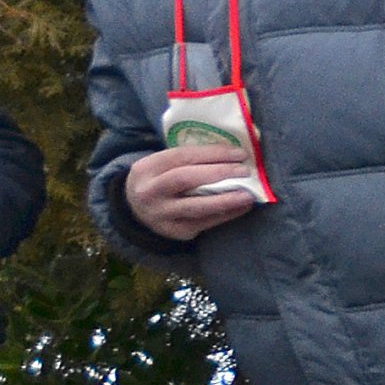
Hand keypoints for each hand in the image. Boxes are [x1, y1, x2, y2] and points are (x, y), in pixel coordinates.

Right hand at [125, 143, 265, 240]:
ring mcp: (162, 214)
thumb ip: (188, 160)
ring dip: (226, 200)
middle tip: (244, 171)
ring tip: (248, 195)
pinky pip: (206, 222)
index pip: (182, 156)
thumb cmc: (159, 181)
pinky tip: (242, 207)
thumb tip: (231, 154)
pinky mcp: (176, 231)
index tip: (238, 153)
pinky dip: (227, 214)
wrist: (135, 211)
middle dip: (219, 173)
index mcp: (147, 168)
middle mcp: (151, 191)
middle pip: (186, 178)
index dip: (213, 153)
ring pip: (197, 206)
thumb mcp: (161, 166)